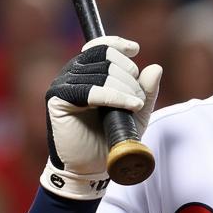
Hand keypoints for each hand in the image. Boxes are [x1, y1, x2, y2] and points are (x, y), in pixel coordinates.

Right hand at [41, 36, 161, 199]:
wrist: (92, 168)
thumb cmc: (112, 139)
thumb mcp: (137, 112)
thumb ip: (146, 91)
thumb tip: (155, 67)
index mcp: (88, 72)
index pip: (100, 46)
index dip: (117, 44)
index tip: (135, 50)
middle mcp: (73, 74)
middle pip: (105, 56)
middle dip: (129, 76)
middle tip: (139, 99)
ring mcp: (63, 85)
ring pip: (101, 73)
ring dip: (125, 89)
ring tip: (135, 107)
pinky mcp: (58, 99)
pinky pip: (90, 90)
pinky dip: (115, 96)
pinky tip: (131, 105)